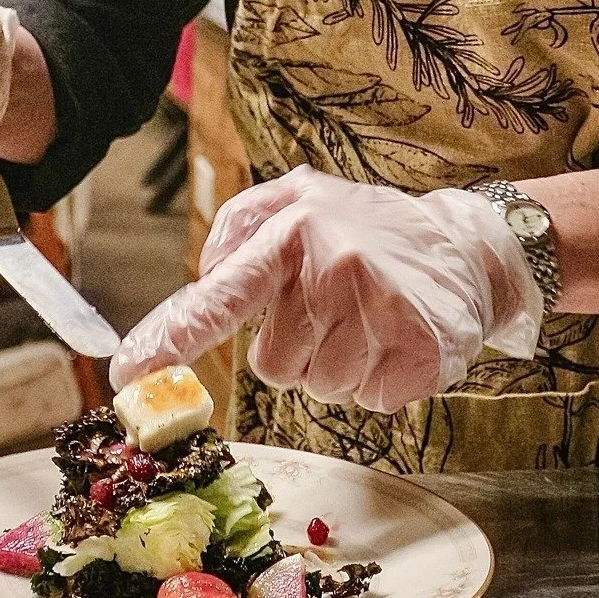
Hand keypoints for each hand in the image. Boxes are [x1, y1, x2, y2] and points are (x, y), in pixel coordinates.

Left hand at [110, 165, 539, 411]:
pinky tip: (396, 341)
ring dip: (339, 366)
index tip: (129, 374)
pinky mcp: (418, 349)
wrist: (469, 245)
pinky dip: (380, 382)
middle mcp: (330, 268)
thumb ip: (242, 226)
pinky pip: (369, 399)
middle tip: (335, 312)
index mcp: (292, 232)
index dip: (169, 339)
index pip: (218, 297)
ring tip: (369, 322)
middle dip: (298, 349)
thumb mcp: (304, 198)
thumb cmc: (371, 229)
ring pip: (320, 386)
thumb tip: (204, 273)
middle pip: (273, 366)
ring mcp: (378, 309)